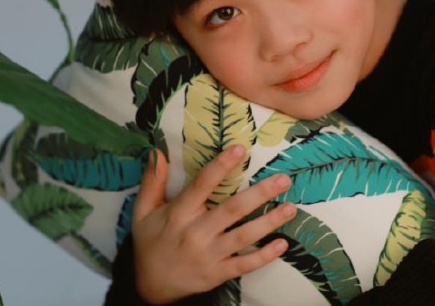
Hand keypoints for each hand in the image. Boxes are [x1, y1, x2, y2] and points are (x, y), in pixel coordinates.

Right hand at [132, 145, 295, 303]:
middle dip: (259, 194)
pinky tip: (283, 244)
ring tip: (291, 207)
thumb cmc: (151, 242)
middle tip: (283, 179)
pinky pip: (244, 264)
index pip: (201, 185)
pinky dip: (264, 256)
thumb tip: (157, 152)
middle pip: (232, 210)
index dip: (221, 166)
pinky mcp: (218, 273)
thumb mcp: (143, 211)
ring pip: (243, 236)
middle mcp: (196, 233)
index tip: (240, 149)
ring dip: (269, 222)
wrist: (150, 286)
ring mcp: (209, 255)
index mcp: (178, 214)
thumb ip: (152, 181)